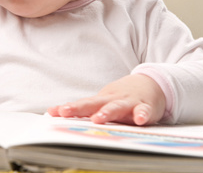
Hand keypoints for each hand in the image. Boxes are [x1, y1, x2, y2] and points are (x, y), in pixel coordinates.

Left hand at [47, 74, 165, 125]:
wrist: (149, 83)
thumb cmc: (120, 97)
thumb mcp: (101, 101)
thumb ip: (81, 109)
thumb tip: (53, 113)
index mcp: (100, 100)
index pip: (81, 104)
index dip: (68, 108)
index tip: (52, 113)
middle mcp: (112, 100)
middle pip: (94, 104)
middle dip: (79, 108)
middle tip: (66, 113)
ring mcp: (128, 102)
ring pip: (117, 107)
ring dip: (107, 112)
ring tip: (97, 119)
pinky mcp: (145, 106)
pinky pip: (144, 110)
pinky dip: (142, 114)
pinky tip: (139, 120)